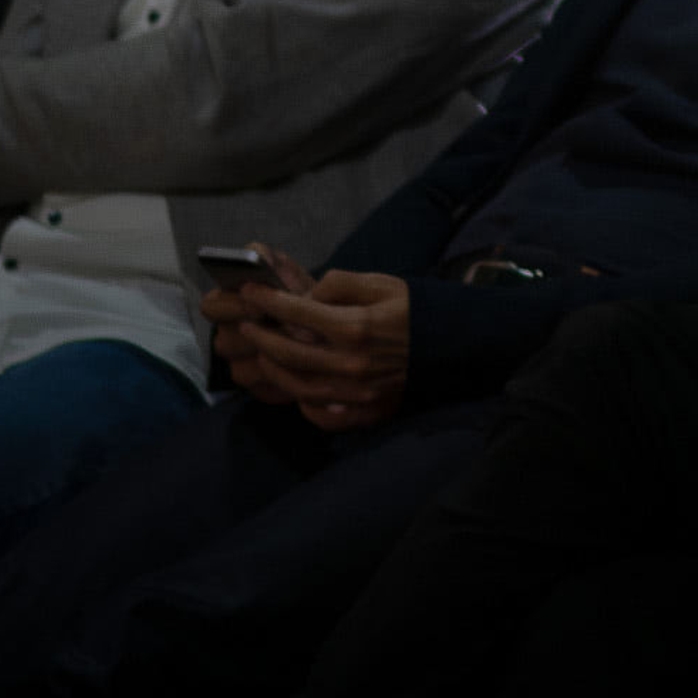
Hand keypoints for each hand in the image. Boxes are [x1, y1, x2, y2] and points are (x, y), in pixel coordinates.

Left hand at [232, 267, 409, 427]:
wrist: (451, 342)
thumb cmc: (412, 308)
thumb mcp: (380, 282)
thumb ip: (339, 284)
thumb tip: (306, 297)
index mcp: (356, 327)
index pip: (298, 313)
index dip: (269, 301)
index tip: (250, 292)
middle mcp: (352, 364)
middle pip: (289, 354)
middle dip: (261, 336)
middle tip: (246, 323)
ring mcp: (356, 392)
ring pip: (298, 387)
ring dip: (273, 369)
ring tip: (262, 353)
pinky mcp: (365, 410)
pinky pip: (322, 415)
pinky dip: (302, 403)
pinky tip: (293, 385)